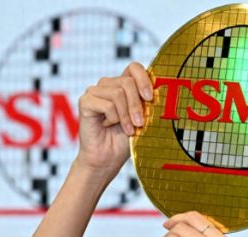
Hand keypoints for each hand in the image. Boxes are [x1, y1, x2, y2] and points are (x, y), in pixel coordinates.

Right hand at [75, 61, 152, 182]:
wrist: (107, 158)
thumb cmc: (126, 140)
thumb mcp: (143, 120)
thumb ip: (148, 105)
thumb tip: (162, 94)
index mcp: (124, 86)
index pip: (134, 67)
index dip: (144, 79)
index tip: (150, 97)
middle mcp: (108, 85)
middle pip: (127, 82)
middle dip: (137, 105)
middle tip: (140, 123)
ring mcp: (95, 91)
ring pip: (118, 93)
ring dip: (126, 115)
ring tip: (127, 129)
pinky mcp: (85, 101)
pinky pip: (106, 104)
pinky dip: (113, 118)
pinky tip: (109, 126)